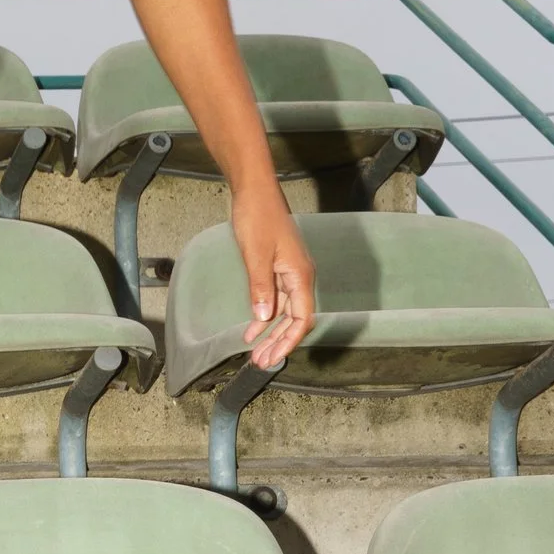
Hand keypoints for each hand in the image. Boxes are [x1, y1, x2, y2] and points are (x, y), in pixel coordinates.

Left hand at [231, 185, 315, 370]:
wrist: (254, 191)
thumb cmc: (257, 217)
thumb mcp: (256, 254)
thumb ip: (261, 287)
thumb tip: (264, 318)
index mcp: (300, 275)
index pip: (301, 319)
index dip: (288, 341)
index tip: (272, 358)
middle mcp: (299, 276)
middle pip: (294, 319)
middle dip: (279, 342)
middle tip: (260, 362)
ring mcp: (289, 272)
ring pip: (284, 311)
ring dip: (271, 332)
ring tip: (256, 353)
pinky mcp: (277, 267)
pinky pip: (274, 299)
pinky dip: (264, 315)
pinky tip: (252, 329)